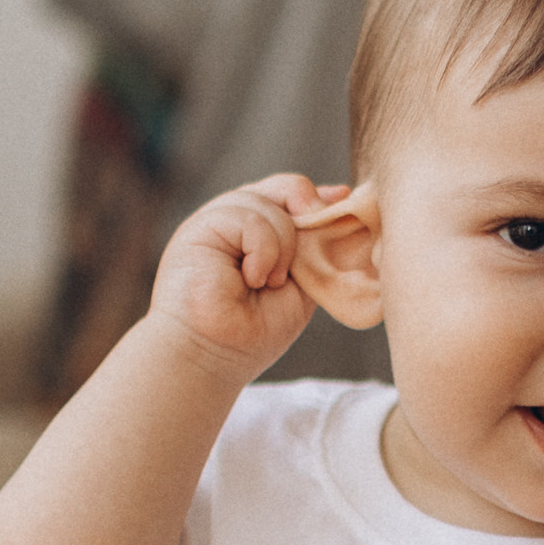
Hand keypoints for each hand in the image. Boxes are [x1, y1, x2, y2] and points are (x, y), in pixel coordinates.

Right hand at [146, 176, 340, 384]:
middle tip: (309, 245)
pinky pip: (248, 217)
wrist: (212, 356)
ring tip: (268, 282)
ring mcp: (217, 221)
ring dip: (281, 247)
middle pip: (282, 188)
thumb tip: (340, 202)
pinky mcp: (200, 226)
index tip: (343, 200)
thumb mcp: (300, 284)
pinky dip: (262, 250)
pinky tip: (251, 278)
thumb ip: (314, 247)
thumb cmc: (253, 331)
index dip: (317, 197)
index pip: (292, 196)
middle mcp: (236, 221)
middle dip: (306, 208)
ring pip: (268, 203)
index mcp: (258, 233)